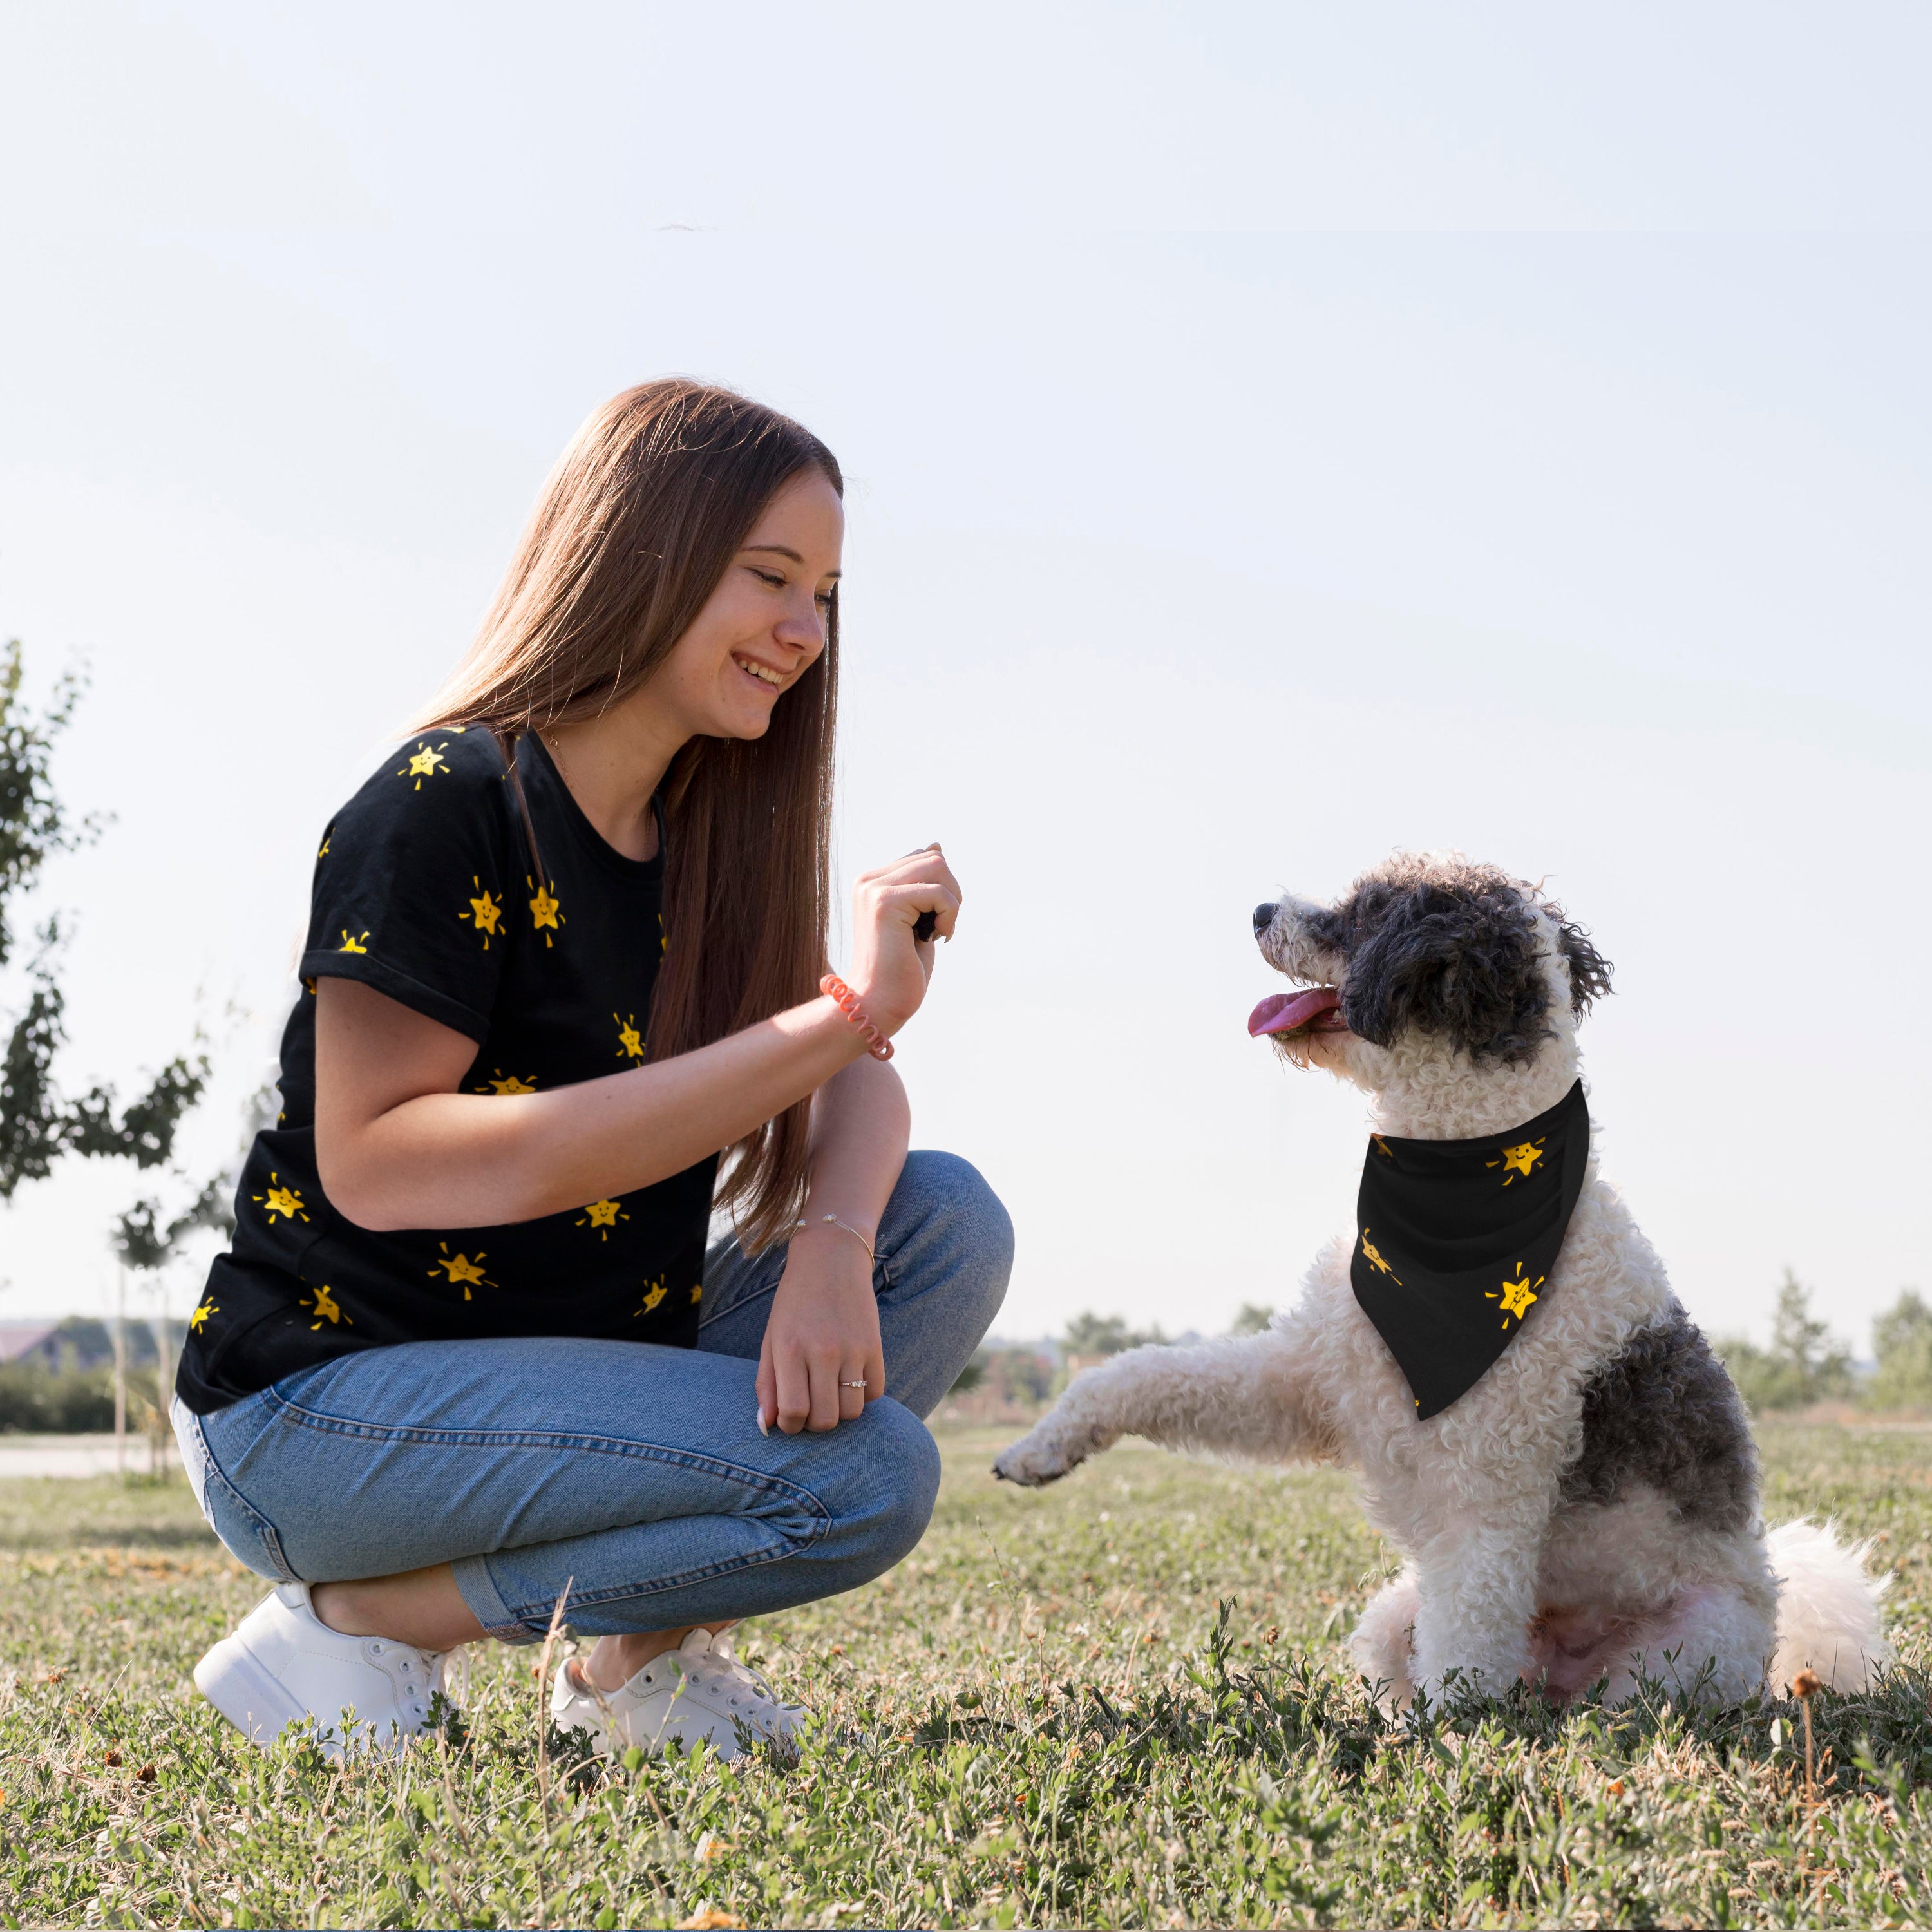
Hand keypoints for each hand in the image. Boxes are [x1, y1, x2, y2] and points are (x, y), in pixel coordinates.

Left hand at [756, 1225, 885, 1432]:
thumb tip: (767, 1426)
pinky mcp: (875, 1346)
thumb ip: (766, 1384)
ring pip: (852, 1412)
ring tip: (830, 1393)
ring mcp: (853, 1349)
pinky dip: (863, 1395)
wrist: (831, 1258)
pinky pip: (875, 1393)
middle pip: (825, 1420)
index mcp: (790, 1349)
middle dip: (814, 1424)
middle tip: (810, 1407)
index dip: (790, 1426)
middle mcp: (823, 1351)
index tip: (789, 1417)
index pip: (793, 1412)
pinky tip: (850, 1378)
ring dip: (840, 1412)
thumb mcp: (772, 1338)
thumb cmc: (794, 1302)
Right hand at [846, 844, 961, 1034]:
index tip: (932, 922)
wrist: (877, 1004)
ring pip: (938, 867)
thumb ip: (925, 884)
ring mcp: (873, 889)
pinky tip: (937, 938)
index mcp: (873, 881)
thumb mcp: (920, 918)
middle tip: (939, 928)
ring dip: (951, 903)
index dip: (941, 890)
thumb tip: (937, 845)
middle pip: (934, 859)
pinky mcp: (884, 902)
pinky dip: (949, 916)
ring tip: (937, 931)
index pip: (923, 859)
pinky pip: (938, 892)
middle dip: (950, 894)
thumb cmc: (901, 970)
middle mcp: (868, 880)